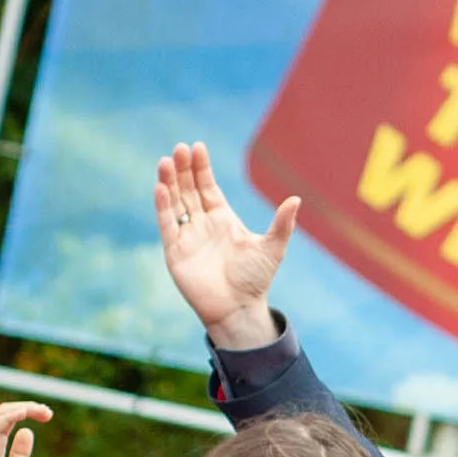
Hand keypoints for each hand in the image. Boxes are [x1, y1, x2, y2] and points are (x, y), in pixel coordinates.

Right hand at [153, 142, 297, 352]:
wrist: (239, 309)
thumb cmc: (255, 280)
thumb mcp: (272, 247)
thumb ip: (282, 224)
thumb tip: (296, 198)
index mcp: (223, 219)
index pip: (208, 187)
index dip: (201, 168)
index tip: (197, 147)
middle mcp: (202, 224)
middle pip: (188, 190)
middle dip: (184, 169)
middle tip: (179, 148)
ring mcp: (187, 237)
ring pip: (175, 203)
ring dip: (169, 182)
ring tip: (165, 162)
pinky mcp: (175, 252)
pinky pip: (166, 225)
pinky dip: (163, 206)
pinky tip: (161, 188)